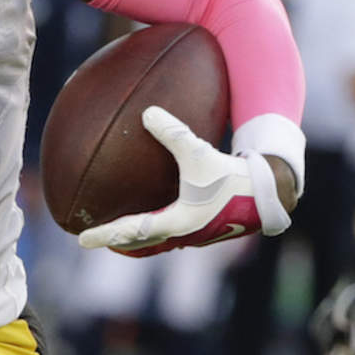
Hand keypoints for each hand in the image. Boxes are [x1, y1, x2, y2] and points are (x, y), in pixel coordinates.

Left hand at [77, 105, 292, 256]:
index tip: (82, 240)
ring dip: (138, 236)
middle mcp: (184, 234)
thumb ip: (173, 133)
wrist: (272, 194)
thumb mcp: (200, 153)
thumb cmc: (234, 178)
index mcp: (178, 222)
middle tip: (96, 239)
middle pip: (142, 242)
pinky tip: (159, 209)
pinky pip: (174, 228)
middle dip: (118, 240)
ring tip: (122, 231)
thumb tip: (146, 112)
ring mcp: (196, 234)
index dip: (105, 235)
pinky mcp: (208, 227)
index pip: (132, 232)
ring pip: (158, 238)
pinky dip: (157, 225)